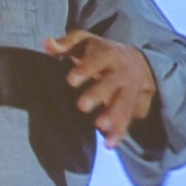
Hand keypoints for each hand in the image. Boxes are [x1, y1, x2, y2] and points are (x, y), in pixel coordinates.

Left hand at [44, 30, 156, 148]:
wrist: (138, 59)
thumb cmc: (101, 51)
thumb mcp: (85, 41)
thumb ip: (65, 43)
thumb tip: (47, 44)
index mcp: (107, 54)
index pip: (96, 61)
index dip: (84, 69)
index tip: (71, 80)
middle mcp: (121, 72)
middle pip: (111, 83)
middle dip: (98, 94)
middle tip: (82, 106)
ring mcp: (131, 89)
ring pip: (124, 103)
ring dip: (114, 116)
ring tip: (100, 128)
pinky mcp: (135, 104)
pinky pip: (130, 118)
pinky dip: (121, 131)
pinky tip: (110, 144)